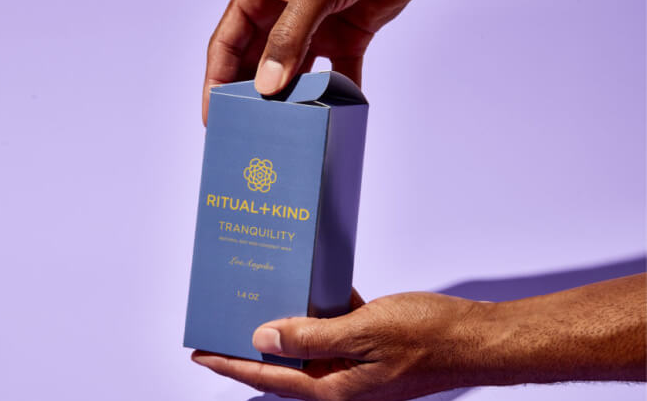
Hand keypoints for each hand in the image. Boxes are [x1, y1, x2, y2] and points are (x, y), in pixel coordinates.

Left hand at [192, 291, 486, 399]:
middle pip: (282, 364)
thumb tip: (264, 338)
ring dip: (286, 326)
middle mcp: (340, 382)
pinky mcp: (370, 349)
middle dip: (250, 347)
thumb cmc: (428, 338)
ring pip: (307, 346)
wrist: (476, 339)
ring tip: (259, 303)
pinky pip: (334, 332)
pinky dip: (320, 313)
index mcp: (333, 388)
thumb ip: (311, 337)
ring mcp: (356, 366)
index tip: (201, 353)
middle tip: (221, 326)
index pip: (268, 377)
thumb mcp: (364, 333)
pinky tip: (313, 289)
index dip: (231, 365)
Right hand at [202, 0, 429, 123]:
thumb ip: (290, 37)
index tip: (215, 116)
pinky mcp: (349, 32)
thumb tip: (268, 86)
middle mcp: (284, 10)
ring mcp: (317, 24)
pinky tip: (335, 115)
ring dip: (293, 97)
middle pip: (257, 61)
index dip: (217, 80)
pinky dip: (337, 92)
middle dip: (252, 94)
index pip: (227, 42)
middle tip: (248, 130)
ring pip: (296, 70)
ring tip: (286, 130)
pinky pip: (339, 70)